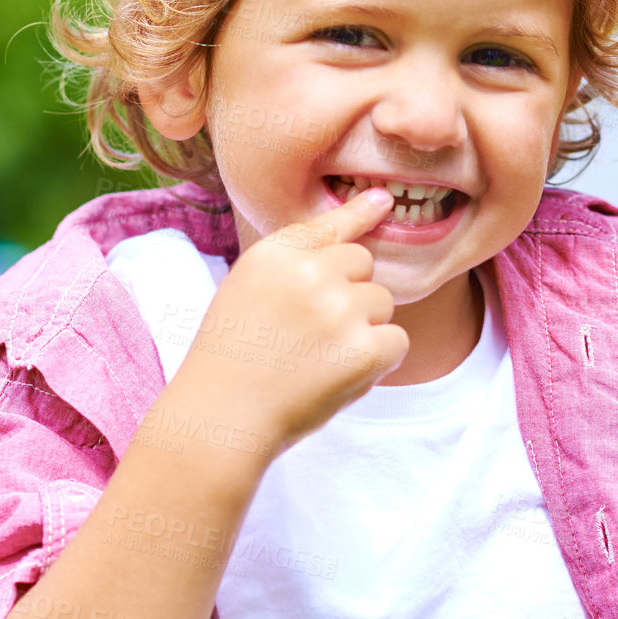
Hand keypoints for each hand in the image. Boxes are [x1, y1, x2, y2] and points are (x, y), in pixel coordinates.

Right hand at [168, 186, 408, 457]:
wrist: (220, 419)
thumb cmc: (233, 359)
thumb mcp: (248, 290)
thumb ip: (297, 260)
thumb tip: (369, 215)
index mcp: (274, 253)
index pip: (330, 226)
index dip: (359, 214)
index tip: (383, 199)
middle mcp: (310, 272)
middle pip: (364, 263)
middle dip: (350, 292)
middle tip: (310, 333)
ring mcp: (340, 310)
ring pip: (382, 302)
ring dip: (364, 328)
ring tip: (318, 358)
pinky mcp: (364, 349)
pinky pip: (397, 341)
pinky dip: (379, 361)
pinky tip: (340, 376)